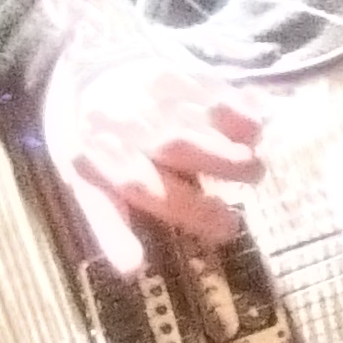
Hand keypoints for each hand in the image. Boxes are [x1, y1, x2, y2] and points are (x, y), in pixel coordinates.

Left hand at [39, 9, 266, 267]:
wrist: (79, 71)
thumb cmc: (88, 142)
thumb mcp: (84, 185)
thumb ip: (109, 226)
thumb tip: (133, 272)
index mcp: (102, 152)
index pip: (143, 184)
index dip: (192, 211)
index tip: (230, 231)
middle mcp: (129, 120)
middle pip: (178, 144)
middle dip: (222, 170)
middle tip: (249, 193)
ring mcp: (155, 92)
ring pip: (201, 113)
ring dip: (237, 141)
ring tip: (255, 165)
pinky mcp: (177, 70)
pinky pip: (215, 88)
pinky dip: (243, 107)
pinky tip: (262, 123)